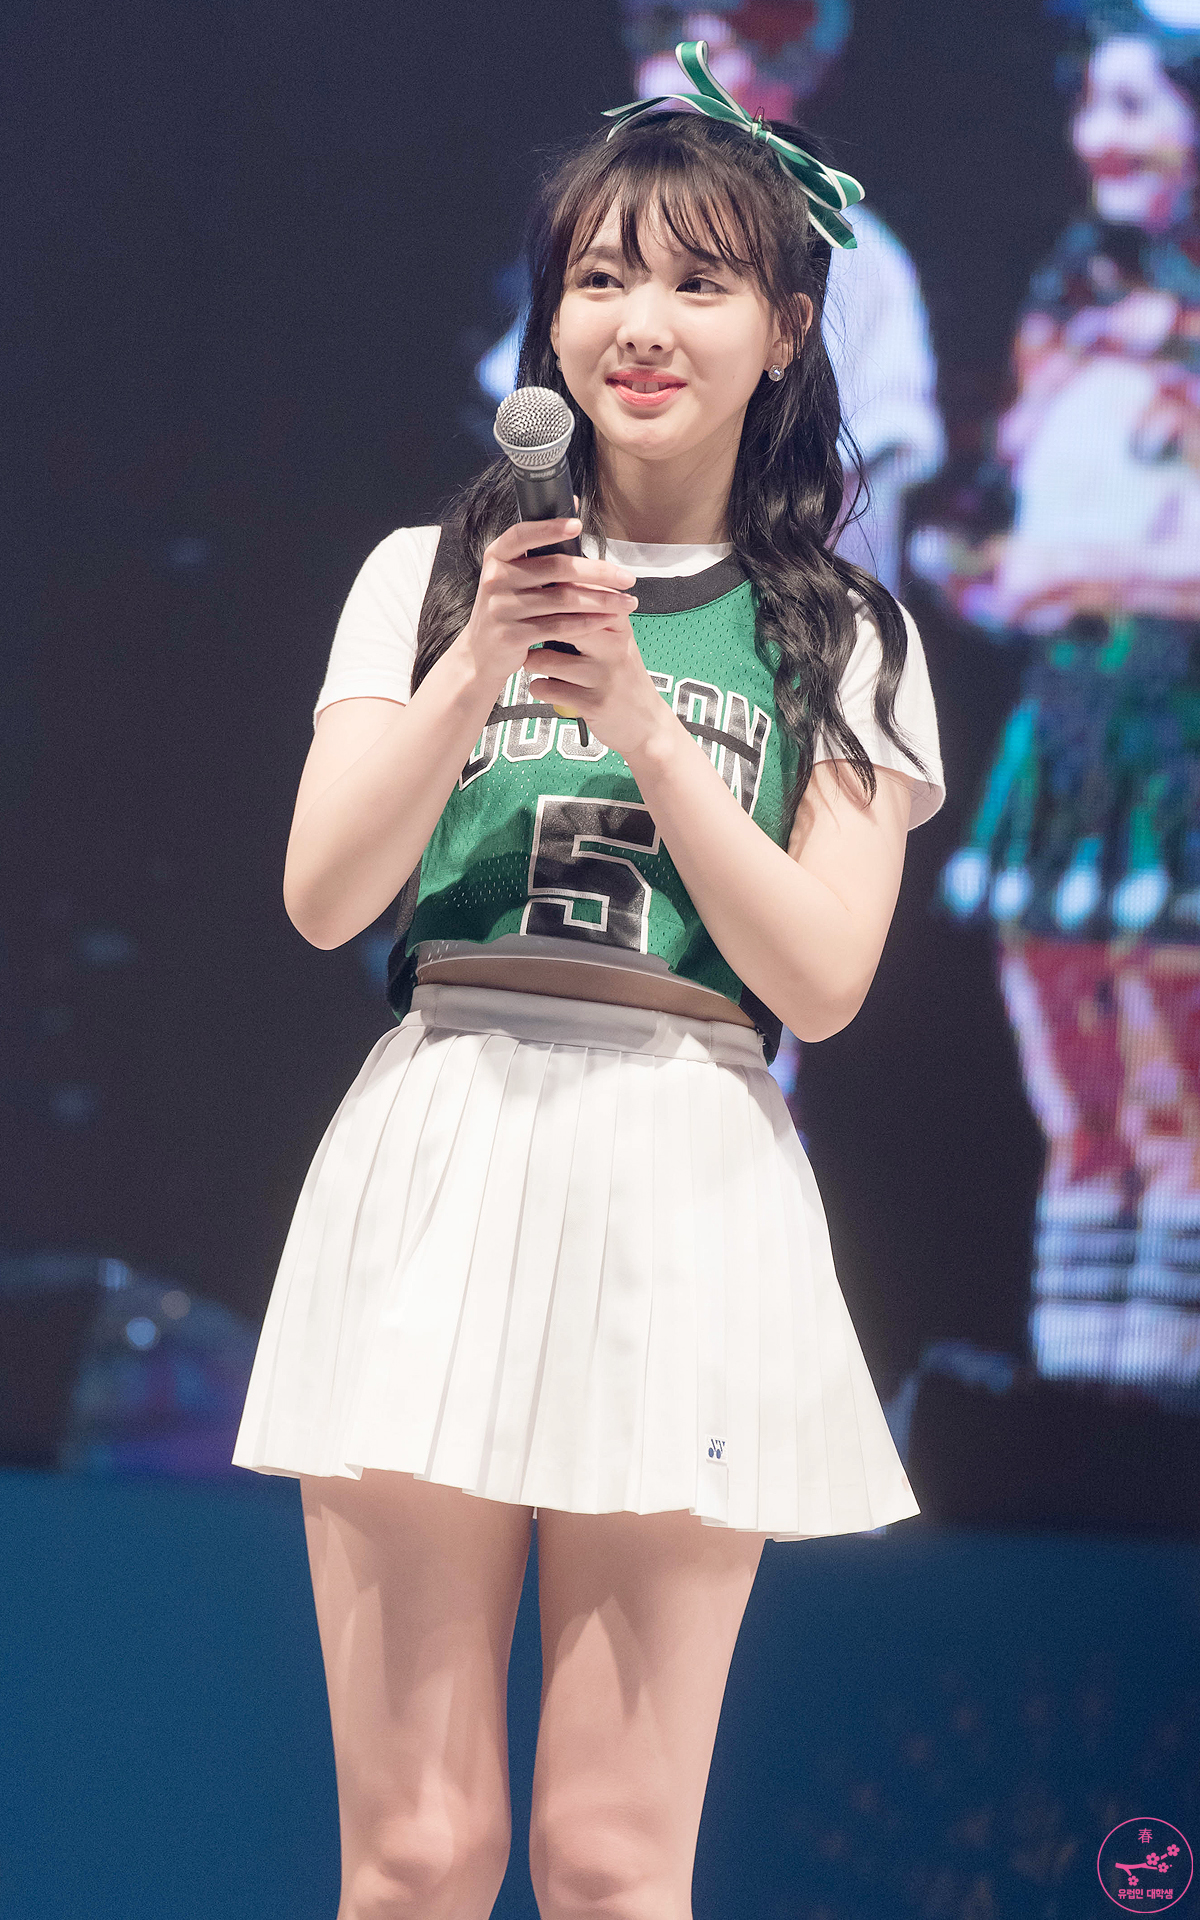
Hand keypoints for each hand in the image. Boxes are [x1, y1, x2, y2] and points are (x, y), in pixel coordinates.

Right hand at [456, 516, 638, 700]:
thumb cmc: (507, 609)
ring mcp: (501, 608)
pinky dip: (587, 623)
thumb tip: (572, 507)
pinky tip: (606, 620)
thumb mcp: (513, 577)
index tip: (578, 524)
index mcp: (496, 557)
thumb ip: (539, 550)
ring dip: (601, 601)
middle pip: (555, 568)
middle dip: (598, 572)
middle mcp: (495, 579)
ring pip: (562, 599)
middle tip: (627, 577)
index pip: (522, 535)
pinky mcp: (511, 635)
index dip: (550, 528)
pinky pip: (558, 626)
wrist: (480, 655)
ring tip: (626, 602)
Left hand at [523, 587, 671, 765]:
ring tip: (539, 663)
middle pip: (559, 624)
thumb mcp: (618, 641)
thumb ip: (592, 615)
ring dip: (532, 662)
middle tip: (526, 632)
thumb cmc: (624, 678)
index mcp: (619, 627)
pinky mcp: (592, 704)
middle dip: (535, 628)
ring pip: (544, 659)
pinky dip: (539, 688)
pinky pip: (546, 688)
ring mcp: (604, 677)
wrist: (647, 724)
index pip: (580, 596)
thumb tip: (553, 585)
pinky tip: (548, 687)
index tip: (535, 598)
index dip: (550, 595)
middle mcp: (614, 648)